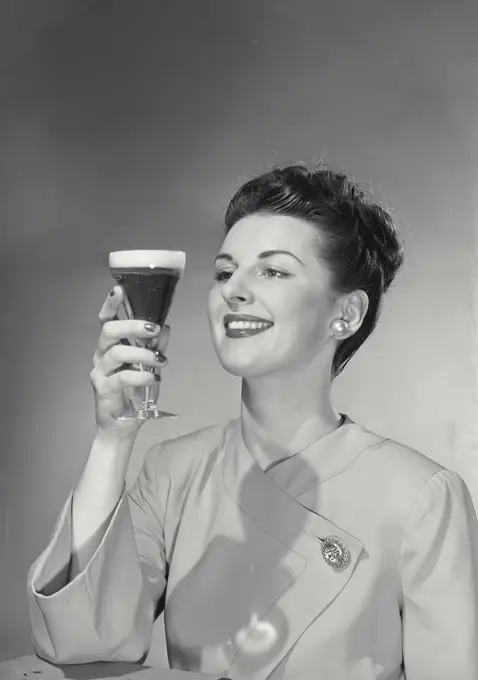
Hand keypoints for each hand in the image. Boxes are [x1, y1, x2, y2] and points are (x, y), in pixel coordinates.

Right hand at [90, 286, 169, 438]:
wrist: (122, 427)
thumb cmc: (134, 395)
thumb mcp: (150, 368)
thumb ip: (156, 348)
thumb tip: (166, 327)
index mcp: (110, 346)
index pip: (106, 320)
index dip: (110, 304)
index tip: (119, 289)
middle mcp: (101, 355)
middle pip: (109, 330)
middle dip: (132, 325)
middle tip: (153, 329)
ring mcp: (100, 372)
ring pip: (116, 352)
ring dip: (142, 353)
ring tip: (160, 361)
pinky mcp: (103, 389)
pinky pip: (122, 377)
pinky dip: (141, 376)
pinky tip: (153, 378)